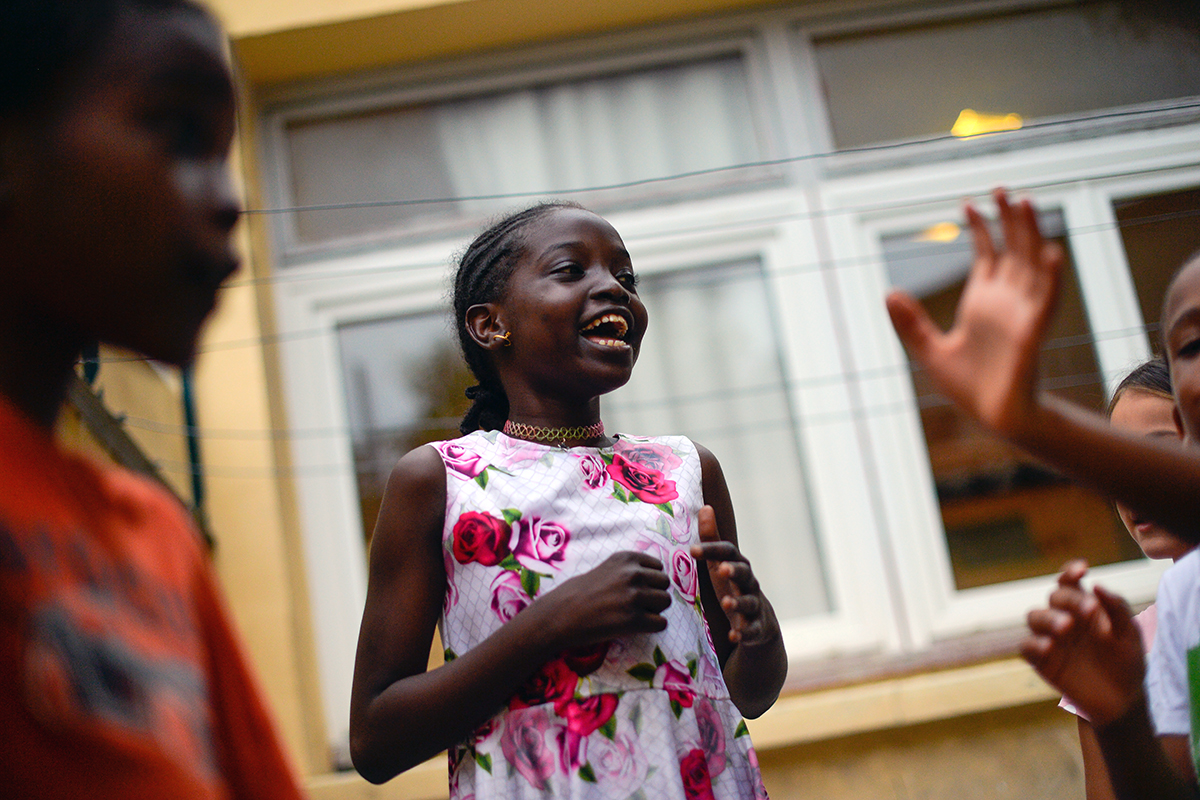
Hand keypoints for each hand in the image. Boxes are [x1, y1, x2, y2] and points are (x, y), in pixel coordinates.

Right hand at [535, 550, 671, 649]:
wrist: (561, 615)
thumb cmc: (579, 592)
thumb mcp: (607, 568)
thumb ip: (629, 570)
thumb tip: (656, 578)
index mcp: (627, 558)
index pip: (658, 567)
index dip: (650, 580)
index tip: (636, 589)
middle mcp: (634, 574)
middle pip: (665, 583)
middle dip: (655, 594)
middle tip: (637, 604)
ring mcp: (635, 597)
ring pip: (666, 602)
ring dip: (655, 610)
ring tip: (635, 614)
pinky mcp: (634, 620)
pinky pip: (661, 623)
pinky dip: (652, 627)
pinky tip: (636, 627)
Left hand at [691, 506, 767, 643]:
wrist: (758, 621)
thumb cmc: (731, 585)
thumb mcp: (719, 563)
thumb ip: (712, 539)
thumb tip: (705, 506)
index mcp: (736, 565)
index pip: (728, 552)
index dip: (712, 549)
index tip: (692, 550)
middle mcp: (748, 583)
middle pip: (745, 573)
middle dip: (735, 570)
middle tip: (722, 569)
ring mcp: (754, 606)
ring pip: (750, 602)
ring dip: (739, 602)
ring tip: (726, 603)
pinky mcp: (756, 628)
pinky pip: (752, 630)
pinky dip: (744, 633)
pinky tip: (734, 635)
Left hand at [885, 188, 1064, 437]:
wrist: (994, 418)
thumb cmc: (970, 387)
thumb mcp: (930, 351)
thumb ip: (910, 324)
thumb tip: (887, 292)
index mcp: (983, 302)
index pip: (987, 255)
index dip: (980, 228)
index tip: (968, 202)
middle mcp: (1006, 302)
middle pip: (1012, 250)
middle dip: (1009, 219)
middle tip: (1003, 188)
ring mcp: (1022, 314)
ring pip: (1031, 265)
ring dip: (1030, 235)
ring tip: (1027, 203)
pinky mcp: (1033, 333)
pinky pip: (1046, 301)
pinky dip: (1050, 278)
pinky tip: (1050, 253)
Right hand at [1019, 560, 1145, 725]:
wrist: (1123, 701)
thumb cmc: (1126, 662)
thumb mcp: (1130, 634)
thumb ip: (1117, 608)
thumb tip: (1096, 585)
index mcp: (1084, 608)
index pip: (1070, 583)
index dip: (1070, 572)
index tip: (1082, 570)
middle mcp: (1065, 619)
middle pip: (1054, 597)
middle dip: (1069, 599)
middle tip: (1089, 611)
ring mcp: (1051, 639)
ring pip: (1034, 616)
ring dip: (1049, 618)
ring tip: (1066, 627)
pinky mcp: (1042, 661)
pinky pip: (1026, 647)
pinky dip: (1034, 643)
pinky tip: (1049, 647)